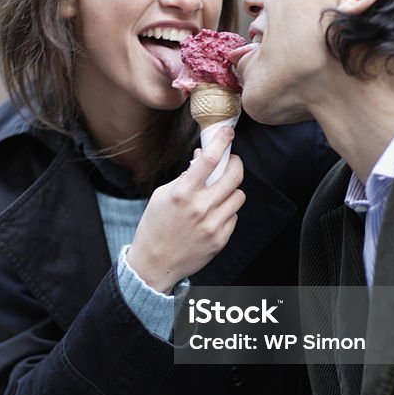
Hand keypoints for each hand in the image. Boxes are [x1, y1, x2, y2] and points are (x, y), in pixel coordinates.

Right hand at [125, 127, 244, 291]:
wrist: (155, 263)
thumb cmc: (156, 225)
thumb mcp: (163, 195)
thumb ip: (185, 176)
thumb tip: (203, 157)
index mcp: (182, 193)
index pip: (209, 160)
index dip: (222, 142)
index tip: (228, 132)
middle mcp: (200, 208)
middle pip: (234, 176)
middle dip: (236, 163)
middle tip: (231, 162)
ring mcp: (213, 225)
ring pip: (239, 195)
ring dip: (231, 190)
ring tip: (219, 192)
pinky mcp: (220, 239)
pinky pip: (234, 215)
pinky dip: (227, 210)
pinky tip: (213, 213)